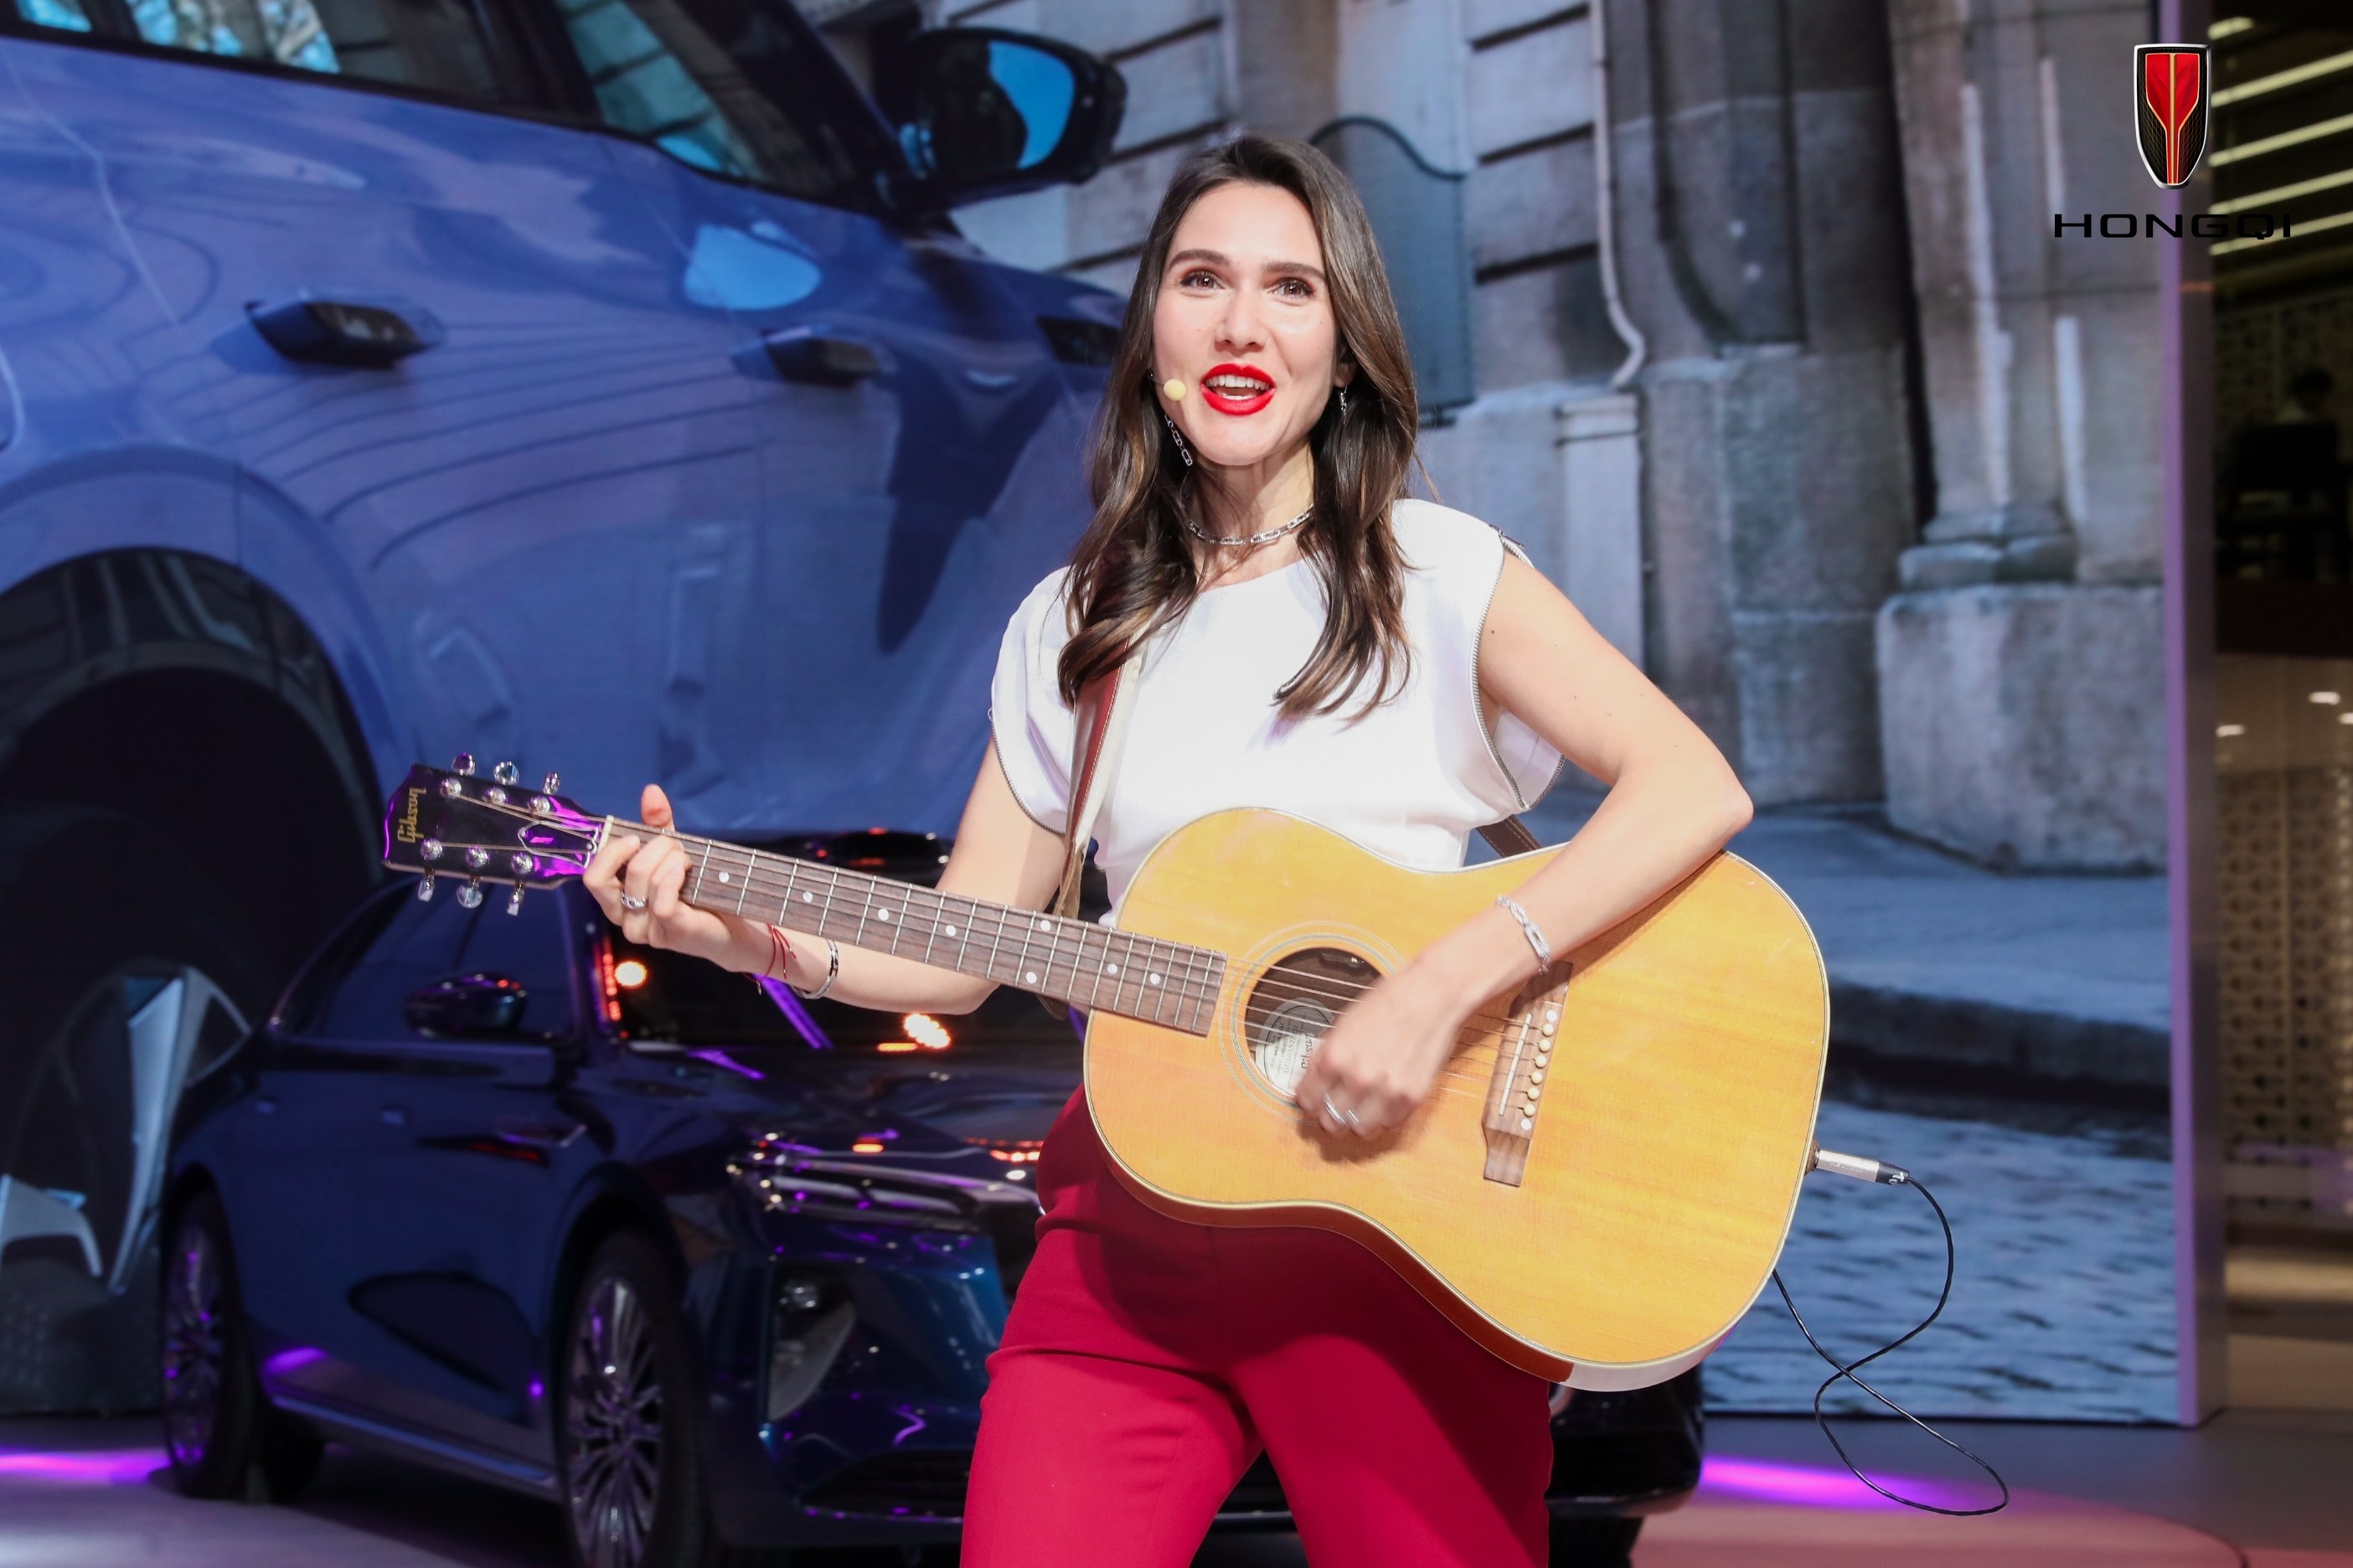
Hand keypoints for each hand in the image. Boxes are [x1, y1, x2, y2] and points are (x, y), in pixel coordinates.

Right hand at [583, 784, 744, 965]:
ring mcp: (646, 930)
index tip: (636, 838)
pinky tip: (686, 872)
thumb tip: (651, 791)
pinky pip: (662, 901)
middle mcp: (625, 918)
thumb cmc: (698, 890)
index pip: (593, 876)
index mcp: (617, 899)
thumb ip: (659, 825)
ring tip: (689, 861)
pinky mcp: (671, 933)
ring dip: (670, 859)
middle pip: (611, 877)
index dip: (611, 851)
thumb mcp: (673, 852)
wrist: (734, 925)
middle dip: (647, 850)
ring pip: (643, 882)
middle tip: (675, 846)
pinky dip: (674, 879)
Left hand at [1290, 961, 1472, 1138]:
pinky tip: (1383, 1098)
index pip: (1307, 1101)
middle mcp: (1358, 1079)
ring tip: (1361, 1104)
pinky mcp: (1412, 1098)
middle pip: (1330, 1121)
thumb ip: (1325, 1054)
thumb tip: (1310, 1079)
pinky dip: (1383, 1116)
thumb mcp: (1343, 1023)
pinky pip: (1388, 1124)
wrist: (1432, 996)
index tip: (1314, 1096)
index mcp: (1334, 1057)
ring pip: (1359, 1130)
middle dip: (1330, 1112)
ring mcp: (1386, 1092)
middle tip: (1336, 1102)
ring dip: (1356, 1119)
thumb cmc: (1388, 1002)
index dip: (1309, 1098)